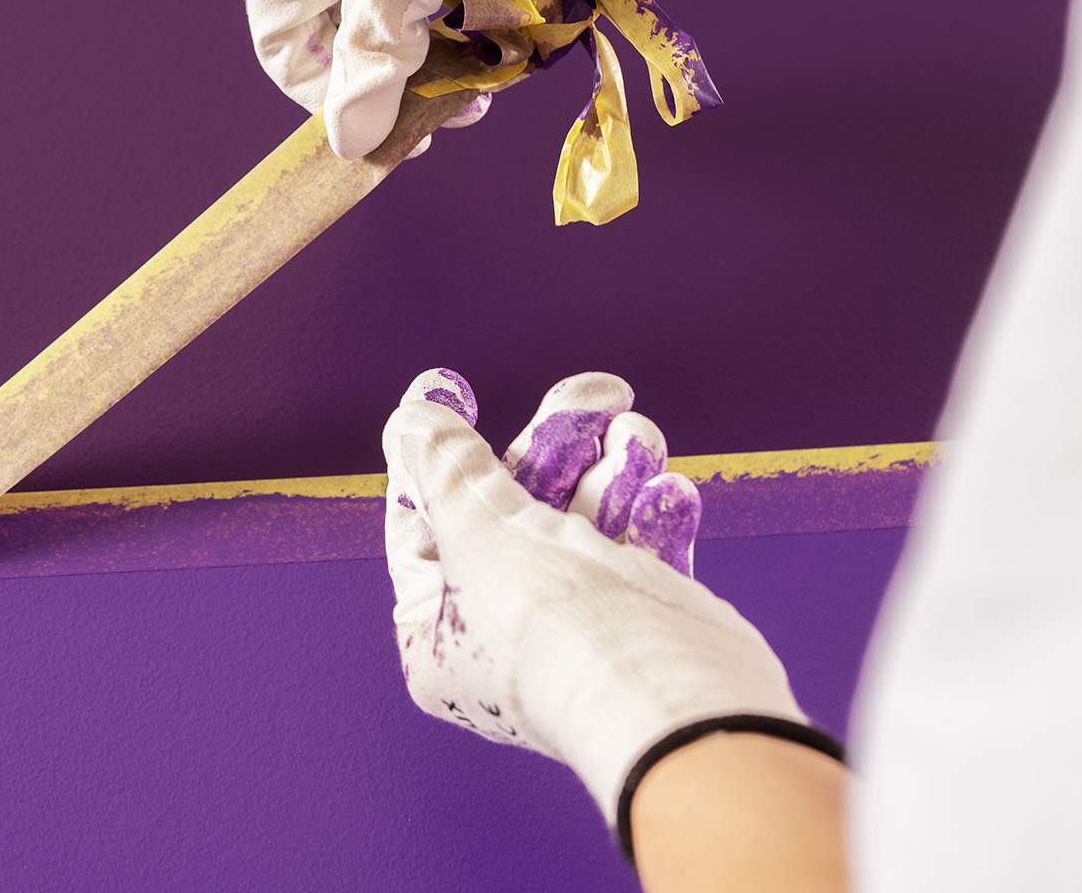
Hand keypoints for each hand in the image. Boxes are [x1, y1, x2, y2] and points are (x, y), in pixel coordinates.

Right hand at [234, 0, 525, 157]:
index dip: (336, 102)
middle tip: (465, 101)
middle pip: (347, 28)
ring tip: (494, 58)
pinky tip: (508, 6)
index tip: (400, 130)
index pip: (285, 53)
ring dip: (444, 32)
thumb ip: (375, 58)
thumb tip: (350, 143)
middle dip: (404, 68)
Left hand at [382, 369, 808, 823]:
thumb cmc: (550, 622)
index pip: (423, 525)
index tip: (450, 386)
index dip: (435, 452)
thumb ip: (444, 466)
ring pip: (586, 526)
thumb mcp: (475, 526)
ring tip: (637, 434)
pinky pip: (642, 556)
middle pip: (513, 513)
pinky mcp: (645, 628)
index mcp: (437, 635)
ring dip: (615, 471)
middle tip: (595, 392)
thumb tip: (412, 419)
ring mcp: (577, 634)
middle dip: (556, 448)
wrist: (667, 694)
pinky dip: (656, 516)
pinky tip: (669, 490)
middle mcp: (502, 640)